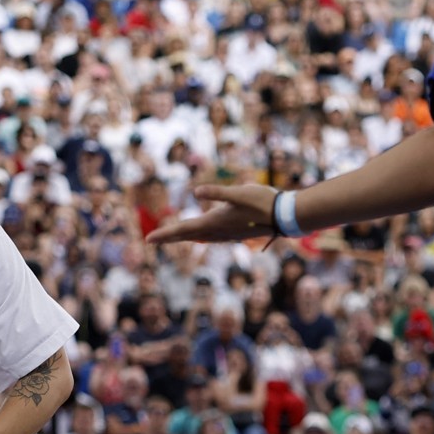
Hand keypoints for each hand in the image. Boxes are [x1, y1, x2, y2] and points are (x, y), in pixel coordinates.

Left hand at [147, 184, 276, 244]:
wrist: (285, 216)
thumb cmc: (262, 201)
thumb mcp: (238, 192)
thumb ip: (217, 193)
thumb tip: (196, 193)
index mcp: (215, 221)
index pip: (184, 229)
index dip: (165, 234)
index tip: (148, 240)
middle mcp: (218, 231)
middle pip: (188, 235)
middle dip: (169, 237)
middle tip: (151, 240)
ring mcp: (228, 234)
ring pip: (199, 238)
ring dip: (183, 238)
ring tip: (171, 238)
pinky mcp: (235, 233)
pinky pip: (211, 238)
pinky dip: (199, 237)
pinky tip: (201, 237)